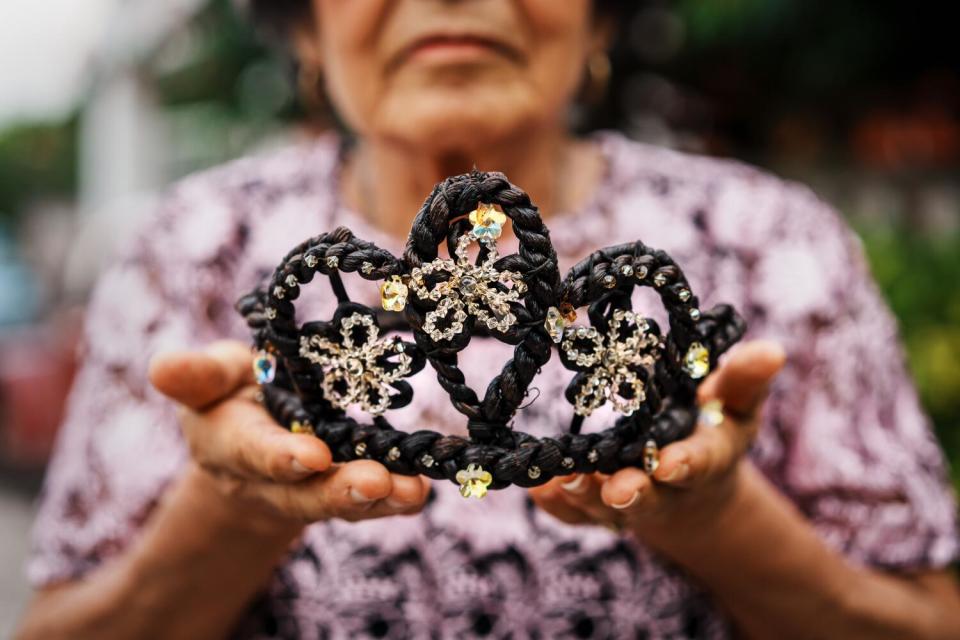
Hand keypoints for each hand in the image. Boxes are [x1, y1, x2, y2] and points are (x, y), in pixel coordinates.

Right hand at [149, 341, 430, 532]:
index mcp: (230, 442)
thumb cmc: (232, 394)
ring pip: (341, 502)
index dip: (280, 457)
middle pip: (304, 492)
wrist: (251, 437)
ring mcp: (308, 489)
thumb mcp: (212, 377)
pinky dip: (397, 501)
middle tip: (377, 483)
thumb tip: (163, 367)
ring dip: (379, 500)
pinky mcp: (340, 490)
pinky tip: (421, 492)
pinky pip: (370, 502)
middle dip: (340, 490)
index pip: (254, 452)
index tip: (312, 455)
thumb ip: (196, 375)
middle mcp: (270, 478)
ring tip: (413, 492)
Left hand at [529, 340, 784, 541]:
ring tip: (564, 479)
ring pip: (603, 508)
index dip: (682, 464)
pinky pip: (572, 513)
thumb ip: (746, 381)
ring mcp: (627, 502)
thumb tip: (771, 349)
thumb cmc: (713, 430)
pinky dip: (555, 504)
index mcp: (702, 459)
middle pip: (647, 496)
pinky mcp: (595, 508)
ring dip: (584, 496)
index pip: (694, 463)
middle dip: (631, 493)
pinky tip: (537, 489)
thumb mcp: (737, 406)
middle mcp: (663, 487)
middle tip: (615, 489)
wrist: (689, 486)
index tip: (667, 462)